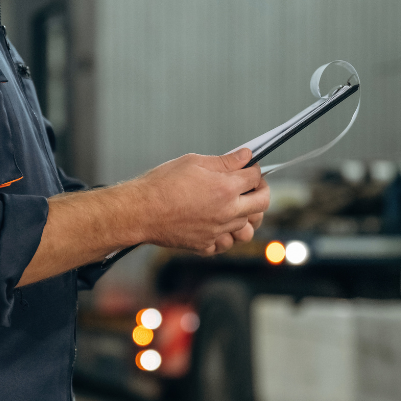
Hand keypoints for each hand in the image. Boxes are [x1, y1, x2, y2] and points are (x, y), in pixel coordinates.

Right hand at [130, 148, 269, 253]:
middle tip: (252, 186)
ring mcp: (217, 232)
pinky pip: (224, 245)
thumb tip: (245, 155)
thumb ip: (224, 161)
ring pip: (248, 231)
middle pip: (262, 205)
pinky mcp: (204, 245)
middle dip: (261, 192)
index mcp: (226, 188)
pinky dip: (224, 236)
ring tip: (235, 208)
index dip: (254, 169)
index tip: (249, 167)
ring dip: (246, 219)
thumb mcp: (194, 162)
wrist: (138, 211)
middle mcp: (227, 213)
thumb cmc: (161, 184)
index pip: (256, 177)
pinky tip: (215, 225)